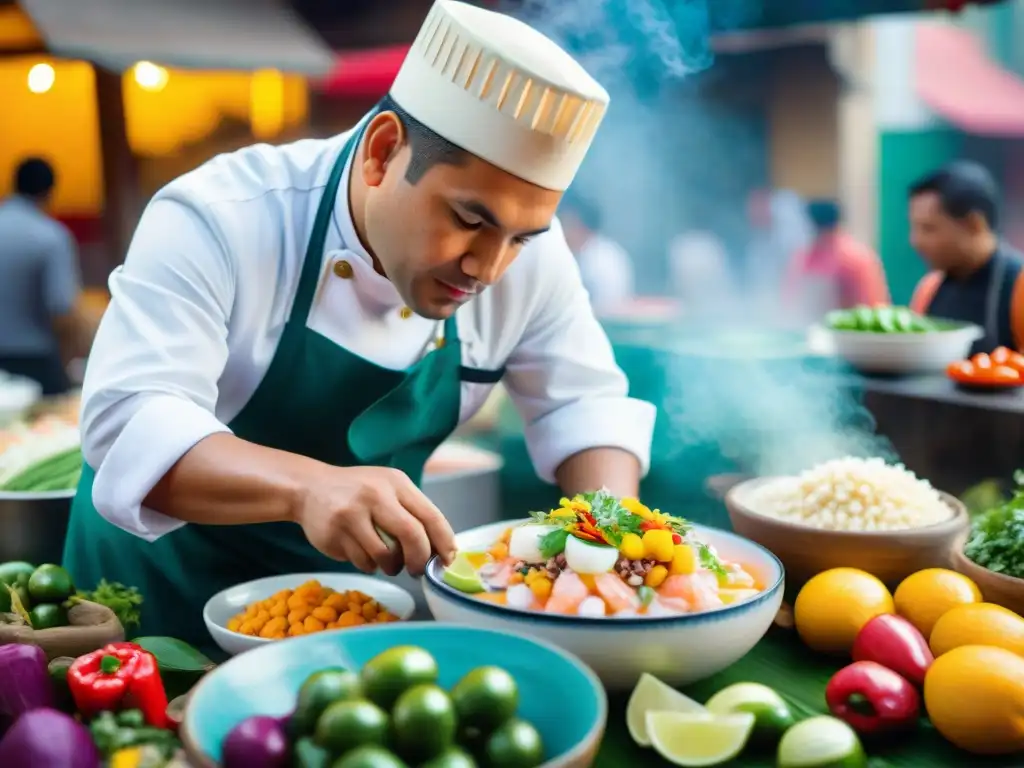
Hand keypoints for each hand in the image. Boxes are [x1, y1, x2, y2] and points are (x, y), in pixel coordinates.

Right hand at [295, 465, 455, 576]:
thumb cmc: (358, 492)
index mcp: (396, 483)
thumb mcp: (388, 489)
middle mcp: (375, 494)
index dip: (443, 542)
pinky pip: (363, 561)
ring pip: (386, 554)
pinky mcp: (334, 534)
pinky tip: (363, 553)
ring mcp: (352, 514)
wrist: (310, 488)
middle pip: (412, 535)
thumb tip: (441, 550)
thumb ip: (413, 513)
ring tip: (387, 562)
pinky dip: (369, 565)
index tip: (447, 560)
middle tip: (418, 570)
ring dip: (392, 566)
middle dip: (419, 559)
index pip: (430, 516)